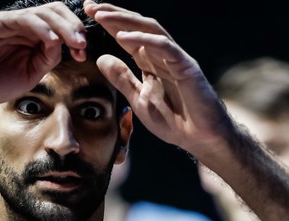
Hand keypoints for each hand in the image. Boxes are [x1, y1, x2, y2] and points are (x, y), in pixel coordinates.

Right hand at [0, 2, 91, 111]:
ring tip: (74, 41)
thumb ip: (47, 58)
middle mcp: (22, 25)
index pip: (59, 23)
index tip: (83, 53)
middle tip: (82, 44)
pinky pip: (22, 19)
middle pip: (54, 12)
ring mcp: (8, 21)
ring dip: (62, 26)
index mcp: (32, 35)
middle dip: (73, 26)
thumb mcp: (31, 73)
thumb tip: (65, 46)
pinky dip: (40, 27)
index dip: (75, 34)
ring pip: (42, 13)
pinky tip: (51, 39)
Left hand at [85, 0, 233, 156]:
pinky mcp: (186, 65)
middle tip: (90, 6)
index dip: (109, 24)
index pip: (127, 37)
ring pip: (150, 29)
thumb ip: (122, 80)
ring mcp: (176, 58)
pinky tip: (122, 37)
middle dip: (114, 14)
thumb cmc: (175, 122)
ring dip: (125, 20)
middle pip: (137, 27)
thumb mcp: (139, 100)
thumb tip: (100, 59)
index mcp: (151, 62)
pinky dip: (143, 39)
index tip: (87, 14)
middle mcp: (163, 55)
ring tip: (102, 15)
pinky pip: (164, 46)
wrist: (201, 139)